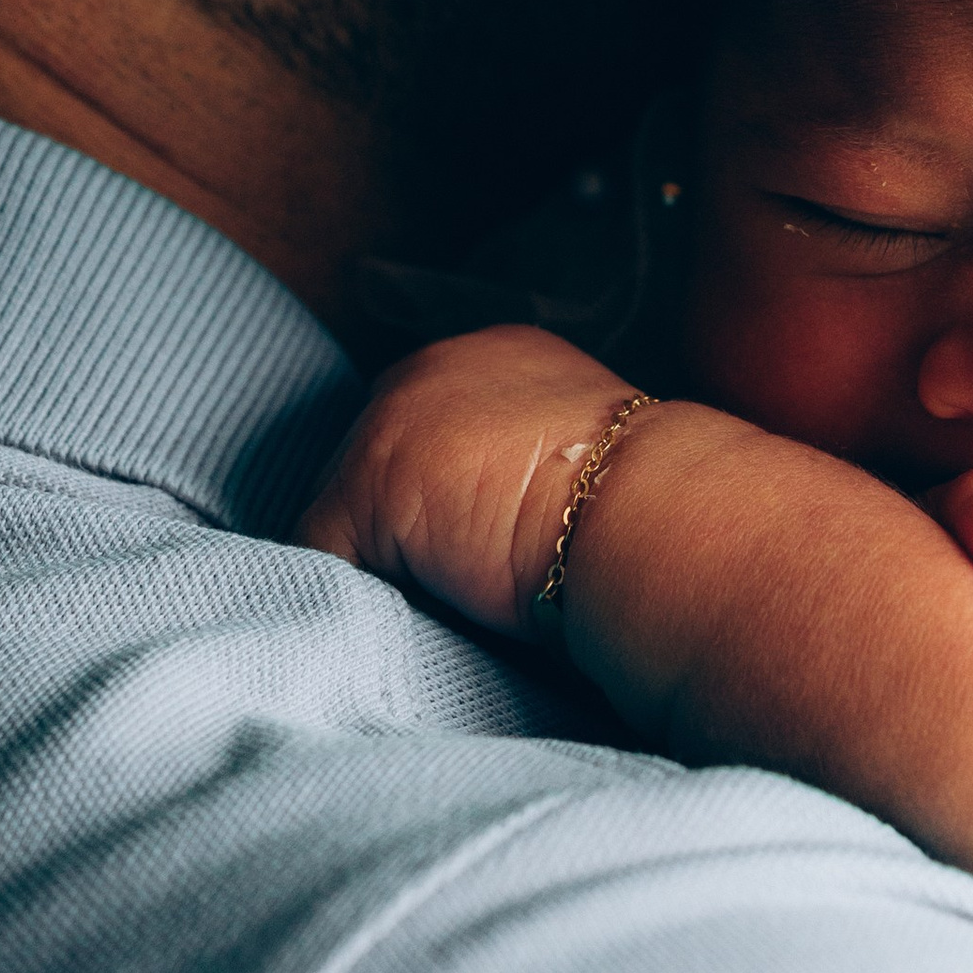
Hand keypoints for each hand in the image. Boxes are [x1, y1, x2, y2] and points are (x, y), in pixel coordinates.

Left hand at [298, 322, 649, 638]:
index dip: (436, 492)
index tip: (460, 539)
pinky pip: (326, 554)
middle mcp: (437, 367)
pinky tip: (406, 616)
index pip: (428, 424)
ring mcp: (393, 420)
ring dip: (379, 557)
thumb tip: (502, 521)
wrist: (647, 510)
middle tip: (439, 581)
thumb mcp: (585, 458)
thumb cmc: (642, 505)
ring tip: (426, 603)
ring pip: (346, 508)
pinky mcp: (367, 485)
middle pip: (373, 457)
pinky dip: (354, 592)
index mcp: (499, 357)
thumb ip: (531, 460)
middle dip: (396, 521)